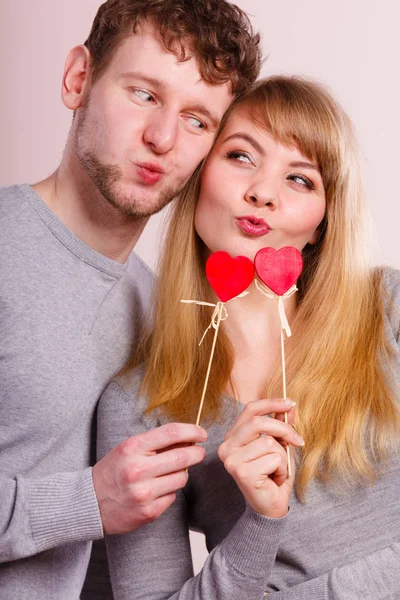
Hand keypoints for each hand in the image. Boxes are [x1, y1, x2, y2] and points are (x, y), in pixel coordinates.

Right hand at [93, 423, 206, 533]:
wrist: (89, 503)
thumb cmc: (113, 471)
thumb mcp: (128, 449)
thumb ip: (155, 443)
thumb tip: (188, 438)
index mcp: (132, 448)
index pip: (171, 433)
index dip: (192, 431)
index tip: (201, 433)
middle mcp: (138, 470)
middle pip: (182, 456)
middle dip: (196, 453)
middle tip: (199, 452)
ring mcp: (144, 493)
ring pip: (181, 478)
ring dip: (181, 474)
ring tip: (169, 473)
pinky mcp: (149, 512)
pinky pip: (173, 496)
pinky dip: (170, 491)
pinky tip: (157, 490)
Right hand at [218, 398, 303, 518]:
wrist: (271, 507)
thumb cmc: (273, 475)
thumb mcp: (279, 446)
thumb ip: (281, 426)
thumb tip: (290, 406)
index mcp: (232, 436)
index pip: (250, 410)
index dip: (272, 403)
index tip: (291, 403)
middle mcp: (226, 446)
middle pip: (260, 423)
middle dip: (284, 430)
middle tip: (298, 441)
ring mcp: (232, 460)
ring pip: (270, 442)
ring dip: (283, 456)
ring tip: (277, 469)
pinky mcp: (242, 472)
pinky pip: (274, 458)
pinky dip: (282, 468)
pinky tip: (274, 478)